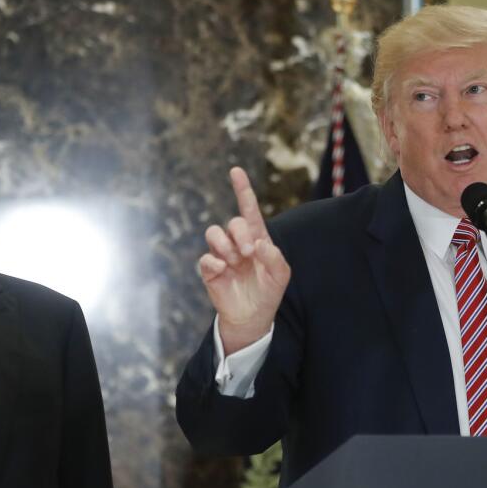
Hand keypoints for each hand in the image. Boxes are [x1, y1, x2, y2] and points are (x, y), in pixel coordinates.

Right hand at [197, 167, 290, 354]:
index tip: (236, 171)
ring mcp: (222, 255)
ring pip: (214, 233)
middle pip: (233, 222)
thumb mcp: (281, 275)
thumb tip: (258, 243)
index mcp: (257, 238)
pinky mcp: (210, 270)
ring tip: (235, 262)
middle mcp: (237, 243)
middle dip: (241, 234)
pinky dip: (215, 263)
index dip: (242, 190)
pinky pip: (206, 258)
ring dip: (226, 246)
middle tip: (248, 253)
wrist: (253, 317)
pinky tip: (225, 271)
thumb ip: (274, 257)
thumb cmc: (268, 291)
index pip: (248, 210)